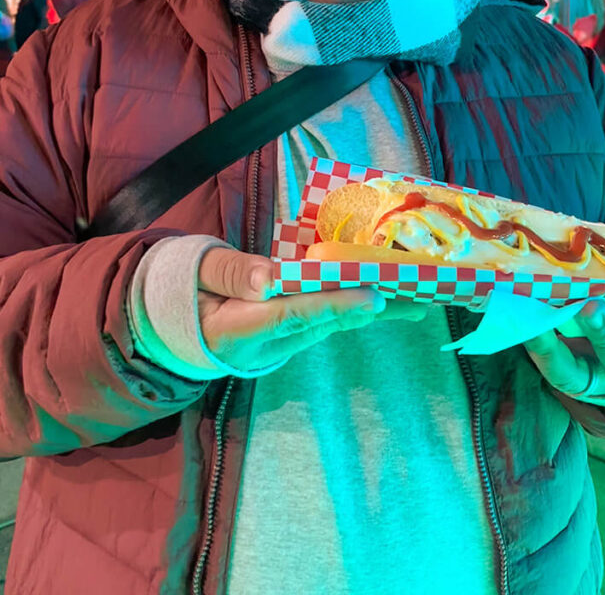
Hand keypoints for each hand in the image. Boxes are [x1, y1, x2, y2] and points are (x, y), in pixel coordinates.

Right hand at [197, 246, 425, 372]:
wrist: (171, 328)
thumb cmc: (183, 289)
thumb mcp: (196, 272)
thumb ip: (230, 272)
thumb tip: (269, 277)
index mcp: (237, 329)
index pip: (293, 315)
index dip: (334, 305)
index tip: (373, 297)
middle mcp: (266, 345)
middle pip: (324, 323)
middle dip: (371, 308)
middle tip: (418, 297)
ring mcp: (279, 347)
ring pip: (330, 324)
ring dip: (372, 309)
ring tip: (417, 296)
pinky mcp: (289, 339)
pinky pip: (324, 321)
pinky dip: (354, 306)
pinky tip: (388, 297)